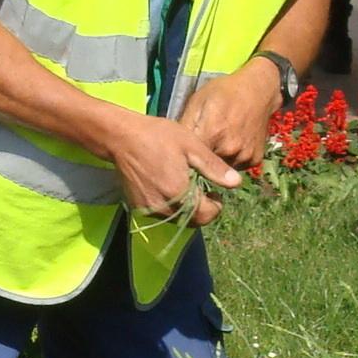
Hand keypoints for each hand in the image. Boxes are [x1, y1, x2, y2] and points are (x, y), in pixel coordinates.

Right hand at [109, 112, 239, 228]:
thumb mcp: (191, 146)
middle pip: (193, 221)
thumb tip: (236, 183)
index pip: (207, 215)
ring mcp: (149, 209)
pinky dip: (170, 206)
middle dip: (202, 209)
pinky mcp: (139, 207)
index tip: (214, 191)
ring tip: (183, 184)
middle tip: (201, 188)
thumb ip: (214, 167)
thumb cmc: (158, 136)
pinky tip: (167, 185)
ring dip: (186, 208)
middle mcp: (164, 207)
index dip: (216, 206)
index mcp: (179, 193)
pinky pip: (163, 214)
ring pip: (178, 219)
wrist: (120, 138)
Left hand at [181, 63, 279, 171]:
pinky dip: (231, 159)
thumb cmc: (224, 91)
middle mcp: (230, 148)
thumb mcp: (198, 101)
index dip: (183, 159)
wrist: (259, 89)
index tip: (180, 154)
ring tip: (217, 142)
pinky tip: (230, 144)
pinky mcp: (255, 160)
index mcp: (212, 133)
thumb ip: (185, 125)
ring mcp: (245, 156)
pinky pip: (236, 166)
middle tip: (200, 145)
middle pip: (206, 166)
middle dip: (199, 160)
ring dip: (216, 161)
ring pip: (221, 169)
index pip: (190, 159)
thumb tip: (172, 146)